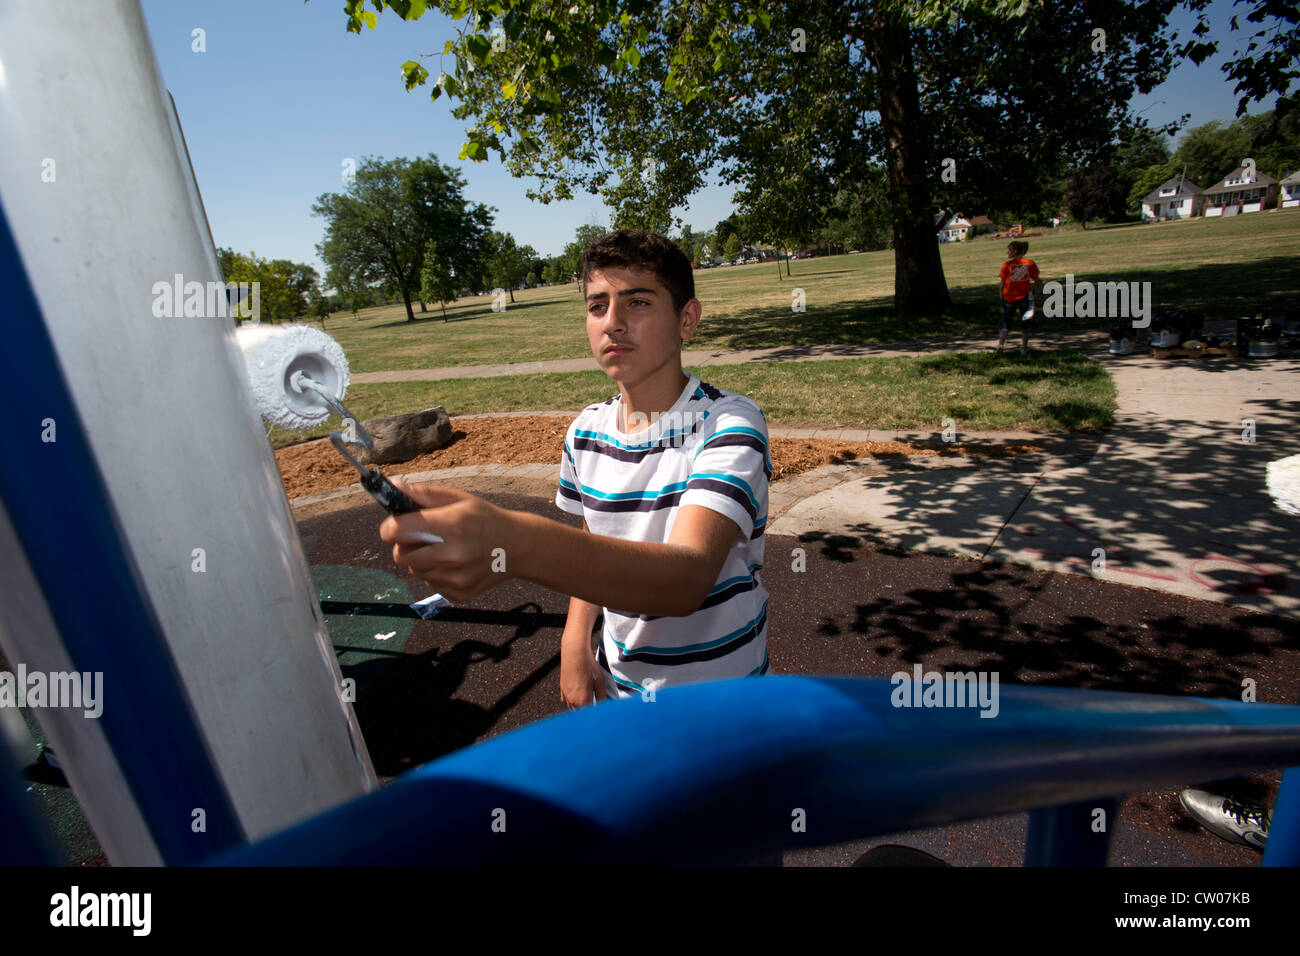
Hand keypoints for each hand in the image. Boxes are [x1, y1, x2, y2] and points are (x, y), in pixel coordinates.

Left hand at [378, 480, 516, 602]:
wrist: (517, 547)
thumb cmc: (485, 518)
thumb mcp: (459, 499)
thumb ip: (424, 495)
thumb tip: (394, 487)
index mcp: (451, 525)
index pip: (397, 531)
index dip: (391, 527)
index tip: (396, 525)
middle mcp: (452, 555)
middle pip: (400, 555)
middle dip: (405, 545)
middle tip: (422, 537)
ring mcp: (455, 578)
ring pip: (414, 570)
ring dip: (421, 560)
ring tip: (443, 549)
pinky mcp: (458, 594)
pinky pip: (430, 584)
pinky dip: (435, 574)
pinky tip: (453, 564)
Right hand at [560, 649, 606, 709]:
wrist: (575, 654)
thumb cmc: (589, 667)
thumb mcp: (600, 682)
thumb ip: (601, 697)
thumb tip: (603, 706)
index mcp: (583, 700)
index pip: (589, 715)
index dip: (594, 715)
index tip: (599, 713)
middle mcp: (572, 700)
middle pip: (580, 714)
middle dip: (586, 712)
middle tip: (594, 707)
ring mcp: (566, 695)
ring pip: (572, 709)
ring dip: (579, 708)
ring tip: (586, 703)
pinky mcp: (562, 689)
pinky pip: (566, 702)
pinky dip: (572, 702)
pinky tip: (577, 697)